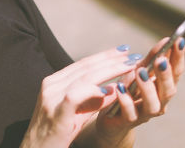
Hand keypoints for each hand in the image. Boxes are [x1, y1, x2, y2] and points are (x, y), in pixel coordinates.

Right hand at [20, 45, 140, 147]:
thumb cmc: (58, 134)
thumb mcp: (79, 113)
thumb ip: (95, 100)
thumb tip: (116, 87)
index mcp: (55, 82)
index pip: (83, 64)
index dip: (105, 56)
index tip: (124, 51)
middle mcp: (51, 85)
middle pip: (86, 67)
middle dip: (112, 59)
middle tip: (133, 55)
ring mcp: (51, 98)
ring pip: (84, 77)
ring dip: (109, 70)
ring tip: (128, 67)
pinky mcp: (55, 113)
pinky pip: (75, 96)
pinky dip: (93, 91)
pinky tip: (109, 90)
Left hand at [75, 37, 184, 147]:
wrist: (111, 118)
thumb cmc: (128, 91)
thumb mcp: (138, 71)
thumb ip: (151, 58)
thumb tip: (166, 40)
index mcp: (164, 88)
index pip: (176, 72)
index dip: (179, 57)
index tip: (179, 40)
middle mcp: (159, 103)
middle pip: (168, 90)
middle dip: (165, 75)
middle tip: (160, 60)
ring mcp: (145, 114)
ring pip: (153, 105)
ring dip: (148, 88)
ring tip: (140, 72)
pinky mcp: (128, 121)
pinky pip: (129, 112)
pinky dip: (126, 100)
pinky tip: (121, 88)